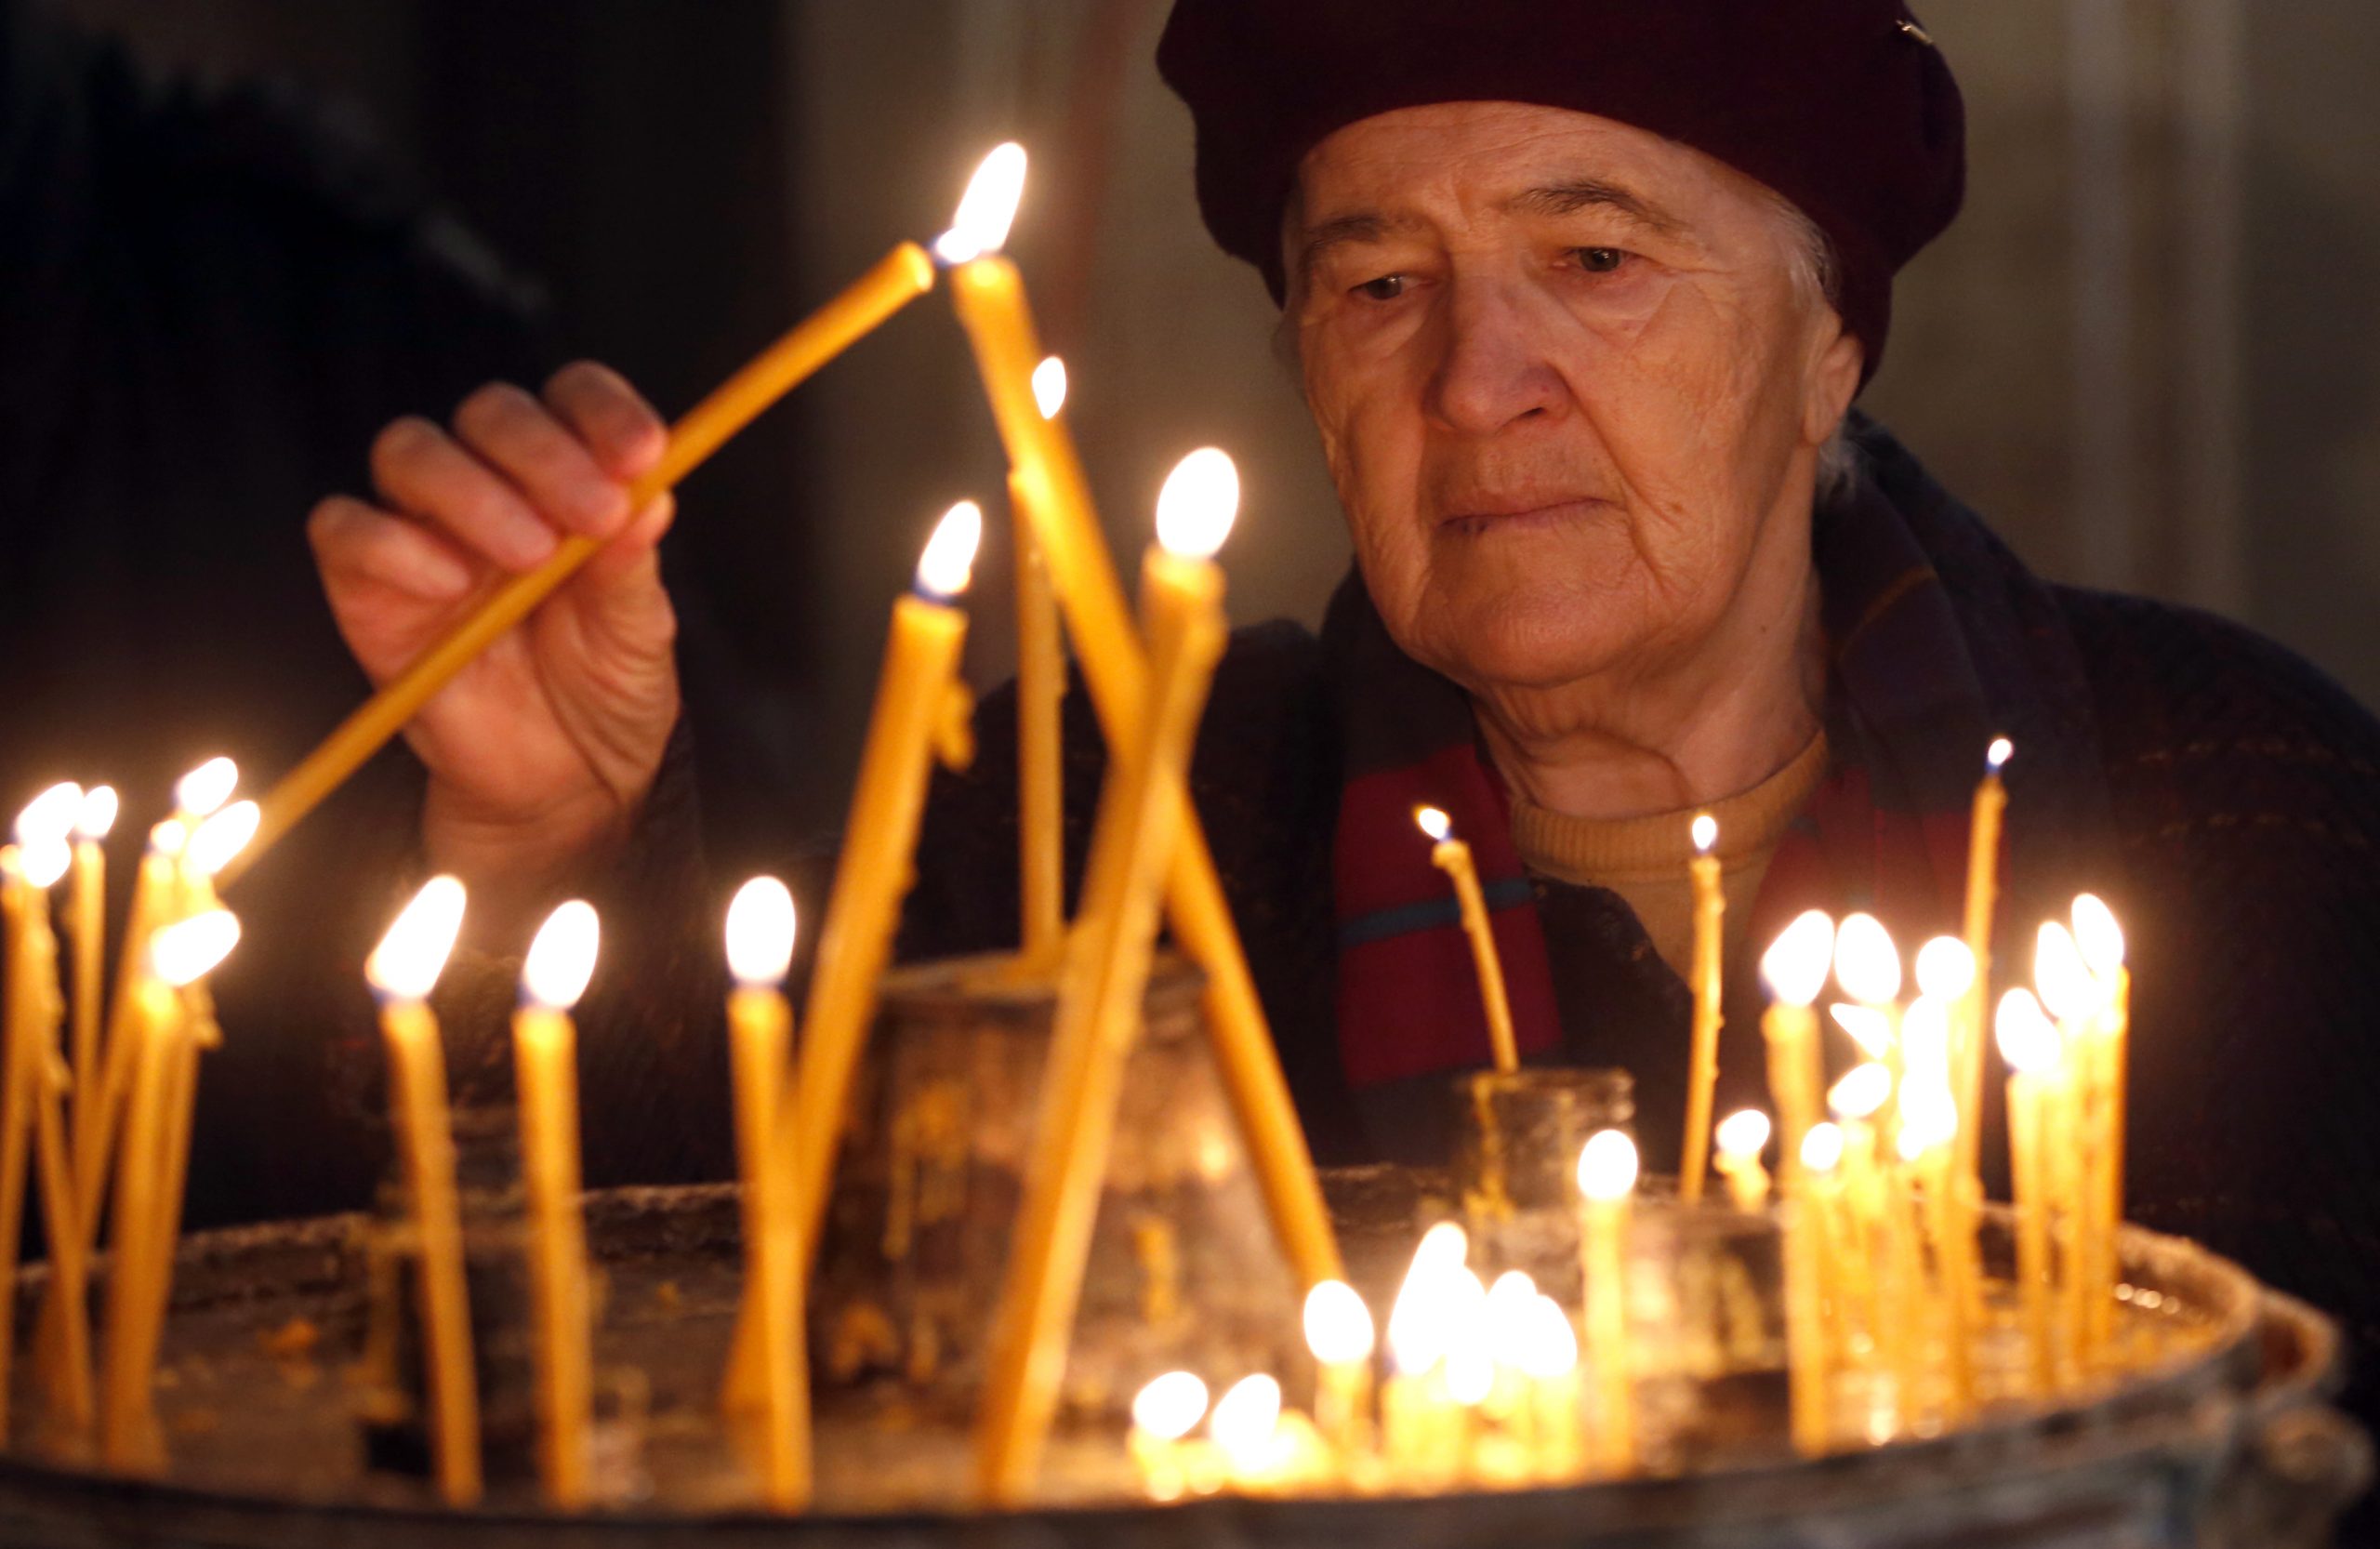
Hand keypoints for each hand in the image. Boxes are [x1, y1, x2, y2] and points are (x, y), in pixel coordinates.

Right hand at [309, 362, 680, 921]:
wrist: (564, 786)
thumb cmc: (605, 690)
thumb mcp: (638, 631)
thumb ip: (632, 565)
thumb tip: (647, 496)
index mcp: (569, 477)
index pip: (572, 400)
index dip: (602, 410)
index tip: (645, 453)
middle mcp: (492, 486)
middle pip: (490, 414)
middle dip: (544, 452)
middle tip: (594, 515)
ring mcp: (423, 529)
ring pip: (411, 451)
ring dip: (473, 490)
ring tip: (530, 556)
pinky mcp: (367, 586)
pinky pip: (345, 528)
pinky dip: (390, 542)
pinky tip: (450, 583)